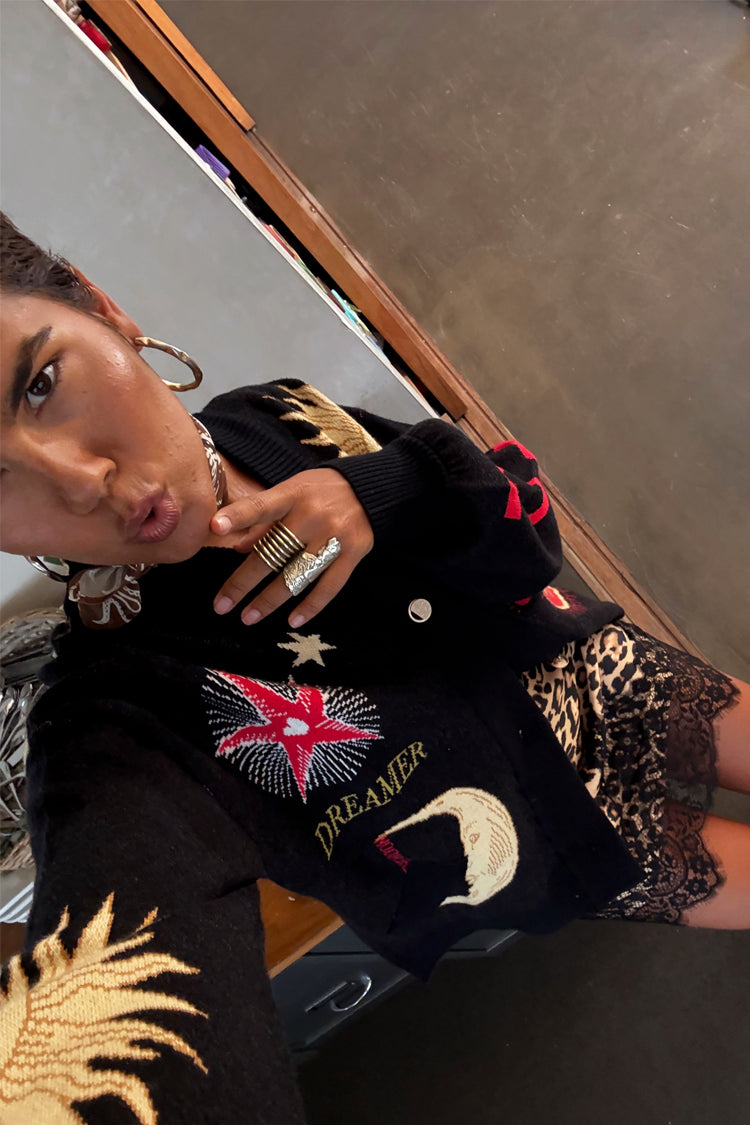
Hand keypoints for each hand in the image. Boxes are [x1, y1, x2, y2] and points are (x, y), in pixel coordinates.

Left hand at [208, 468, 373, 627]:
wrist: (371, 490)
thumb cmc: (321, 491)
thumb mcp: (292, 492)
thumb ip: (265, 519)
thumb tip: (237, 547)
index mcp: (293, 495)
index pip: (261, 506)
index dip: (238, 516)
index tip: (215, 526)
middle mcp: (312, 515)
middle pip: (272, 553)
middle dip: (243, 582)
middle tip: (221, 605)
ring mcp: (334, 536)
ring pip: (296, 575)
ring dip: (270, 600)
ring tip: (248, 618)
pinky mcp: (353, 553)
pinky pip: (329, 586)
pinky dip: (310, 606)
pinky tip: (292, 621)